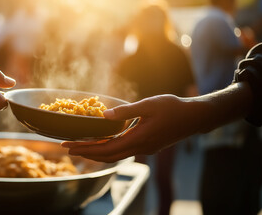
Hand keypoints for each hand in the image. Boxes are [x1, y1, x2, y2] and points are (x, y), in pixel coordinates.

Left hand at [62, 95, 198, 161]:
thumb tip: (104, 116)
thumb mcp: (148, 105)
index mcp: (138, 139)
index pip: (105, 149)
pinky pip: (123, 151)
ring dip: (97, 153)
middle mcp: (139, 148)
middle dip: (86, 153)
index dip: (85, 149)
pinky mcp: (147, 146)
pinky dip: (109, 149)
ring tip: (81, 147)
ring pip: (115, 156)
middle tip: (68, 148)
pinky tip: (103, 142)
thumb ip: (126, 111)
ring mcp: (144, 149)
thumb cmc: (173, 109)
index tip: (69, 146)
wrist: (194, 118)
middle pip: (107, 156)